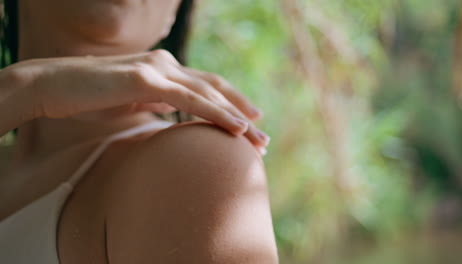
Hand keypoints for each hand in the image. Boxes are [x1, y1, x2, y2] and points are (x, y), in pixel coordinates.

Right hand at [4, 49, 269, 148]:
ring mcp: (157, 69)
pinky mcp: (145, 79)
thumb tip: (171, 117)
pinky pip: (190, 98)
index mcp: (163, 70)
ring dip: (237, 117)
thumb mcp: (130, 102)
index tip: (247, 128)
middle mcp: (166, 64)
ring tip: (258, 140)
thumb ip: (154, 104)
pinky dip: (217, 113)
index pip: (205, 88)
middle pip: (215, 89)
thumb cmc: (88, 97)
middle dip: (243, 113)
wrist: (51, 85)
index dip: (230, 106)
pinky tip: (236, 127)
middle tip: (263, 139)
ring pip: (209, 93)